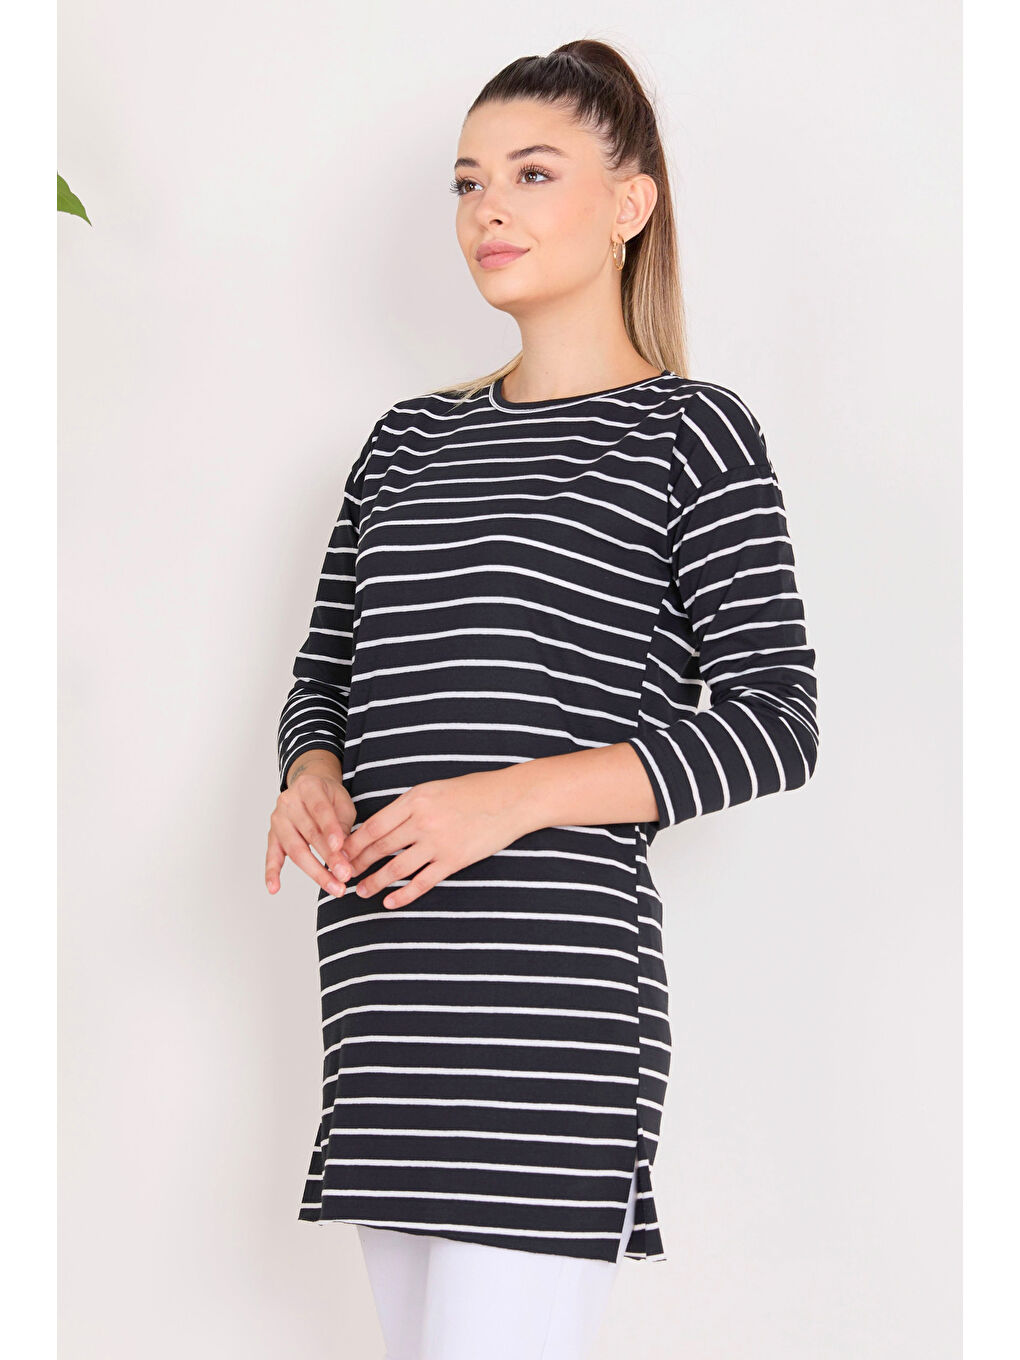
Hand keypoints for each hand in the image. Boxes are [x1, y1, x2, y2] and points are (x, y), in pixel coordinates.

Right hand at [266, 771, 357, 896]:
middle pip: (309, 834)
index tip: (340, 847)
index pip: (320, 810)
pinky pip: (272, 855)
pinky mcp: (273, 835)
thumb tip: (344, 854)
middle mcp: (289, 802)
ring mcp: (278, 819)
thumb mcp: (343, 803)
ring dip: (315, 871)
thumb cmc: (329, 798)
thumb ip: (343, 825)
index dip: (330, 829)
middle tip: (345, 875)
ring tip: (333, 886)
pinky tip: (274, 888)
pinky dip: (272, 872)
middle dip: (329, 857)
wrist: (310, 788)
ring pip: (295, 849)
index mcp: (308, 787)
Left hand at [340, 769, 531, 909]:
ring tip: (361, 891)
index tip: (342, 852)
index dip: (355, 842)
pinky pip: (423, 882)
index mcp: (415, 799)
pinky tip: (390, 902)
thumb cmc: (476, 791)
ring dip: (375, 882)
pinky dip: (404, 895)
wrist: (512, 799)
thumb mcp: (436, 789)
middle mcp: (423, 821)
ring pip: (397, 868)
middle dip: (358, 863)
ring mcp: (438, 842)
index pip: (374, 825)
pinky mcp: (454, 860)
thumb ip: (411, 806)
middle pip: (380, 847)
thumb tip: (385, 825)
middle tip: (344, 874)